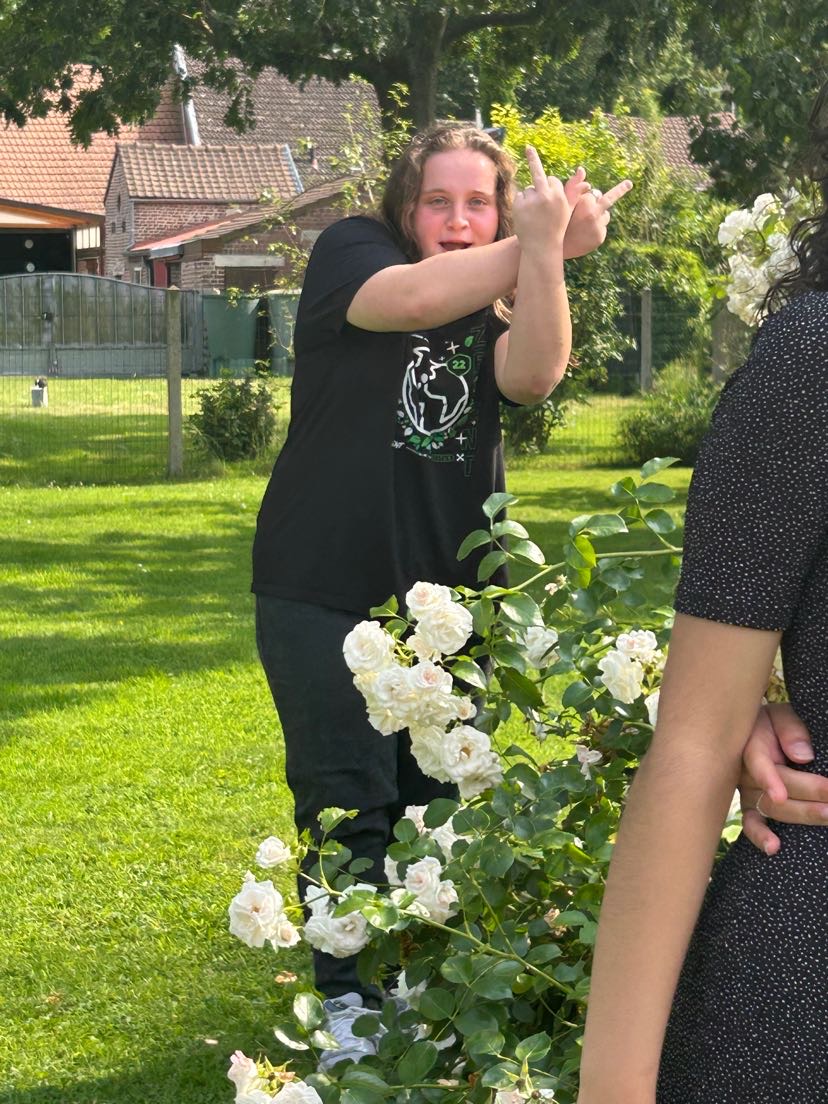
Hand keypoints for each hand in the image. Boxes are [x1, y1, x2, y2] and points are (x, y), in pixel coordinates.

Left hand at [512, 145, 570, 252]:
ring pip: (529, 189)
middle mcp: (545, 195)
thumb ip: (573, 190)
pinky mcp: (519, 205)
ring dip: (530, 197)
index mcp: (558, 195)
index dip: (551, 189)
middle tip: (528, 147)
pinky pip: (520, 196)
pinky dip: (521, 203)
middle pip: (538, 173)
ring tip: (534, 215)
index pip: (553, 180)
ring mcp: (531, 200)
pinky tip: (526, 215)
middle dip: (533, 157)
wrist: (541, 248)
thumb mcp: (567, 209)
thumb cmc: (557, 228)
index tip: (549, 196)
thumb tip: (583, 171)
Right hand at [563, 174, 632, 258]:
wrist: (554, 247)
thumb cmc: (557, 222)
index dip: (586, 198)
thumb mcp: (563, 203)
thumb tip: (582, 169)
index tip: (580, 203)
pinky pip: (602, 228)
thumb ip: (573, 185)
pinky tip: (585, 234)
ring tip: (584, 225)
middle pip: (609, 199)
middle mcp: (594, 213)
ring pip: (605, 215)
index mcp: (585, 202)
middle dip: (620, 190)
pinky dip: (596, 229)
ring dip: (599, 216)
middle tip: (629, 184)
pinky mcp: (600, 237)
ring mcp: (598, 226)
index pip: (593, 194)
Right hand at [739, 702, 827, 853]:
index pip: (756, 760)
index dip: (770, 777)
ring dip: (800, 814)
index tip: (787, 790)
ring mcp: (747, 792)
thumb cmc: (770, 723)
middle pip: (773, 788)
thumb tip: (803, 756)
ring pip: (770, 808)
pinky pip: (752, 824)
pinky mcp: (751, 806)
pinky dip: (760, 836)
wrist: (750, 731)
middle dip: (808, 793)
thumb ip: (790, 729)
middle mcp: (744, 772)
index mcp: (749, 745)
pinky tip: (774, 848)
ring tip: (826, 815)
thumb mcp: (780, 715)